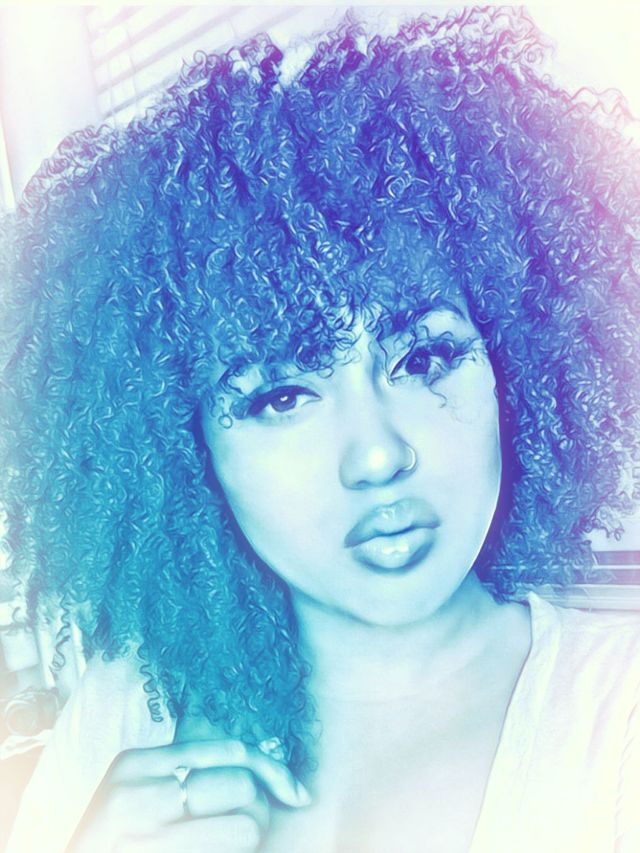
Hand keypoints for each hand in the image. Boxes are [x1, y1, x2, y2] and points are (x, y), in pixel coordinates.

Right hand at [68, 737, 310, 851]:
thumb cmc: (118, 838)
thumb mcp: (139, 792)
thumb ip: (185, 771)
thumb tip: (265, 771)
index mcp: (135, 763)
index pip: (230, 750)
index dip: (273, 770)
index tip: (296, 794)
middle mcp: (135, 795)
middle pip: (241, 787)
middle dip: (257, 810)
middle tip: (247, 828)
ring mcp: (141, 837)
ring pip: (243, 828)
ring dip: (247, 839)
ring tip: (227, 845)